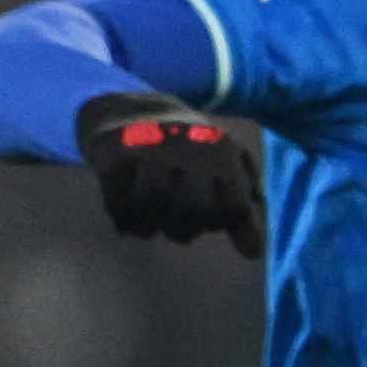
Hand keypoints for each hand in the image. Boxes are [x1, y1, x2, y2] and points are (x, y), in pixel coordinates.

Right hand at [73, 92, 263, 257]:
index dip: (223, 223)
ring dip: (152, 226)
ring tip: (154, 222)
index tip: (212, 218)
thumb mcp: (228, 170)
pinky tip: (131, 218)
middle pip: (193, 211)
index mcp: (222, 150)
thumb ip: (246, 211)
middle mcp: (187, 146)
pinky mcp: (112, 154)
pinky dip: (125, 221)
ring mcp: (148, 148)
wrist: (132, 112)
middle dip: (186, 229)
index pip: (234, 208)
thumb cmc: (192, 153)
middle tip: (178, 223)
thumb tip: (253, 253)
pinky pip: (120, 205)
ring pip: (153, 206)